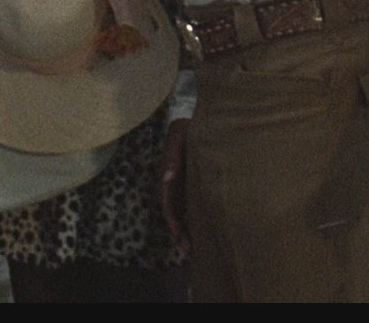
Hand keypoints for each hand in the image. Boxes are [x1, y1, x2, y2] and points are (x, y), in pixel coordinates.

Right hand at [160, 116, 191, 253]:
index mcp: (169, 171)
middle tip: (187, 249)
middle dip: (179, 230)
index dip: (171, 217)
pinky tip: (201, 234)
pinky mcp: (192, 184)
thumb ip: (173, 156)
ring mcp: (183, 183)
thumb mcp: (181, 136)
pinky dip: (193, 221)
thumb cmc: (190, 126)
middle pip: (174, 210)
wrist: (202, 119)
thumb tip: (166, 179)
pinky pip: (190, 206)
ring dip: (185, 230)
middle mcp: (173, 181)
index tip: (177, 233)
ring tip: (193, 250)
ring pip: (181, 211)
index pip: (167, 199)